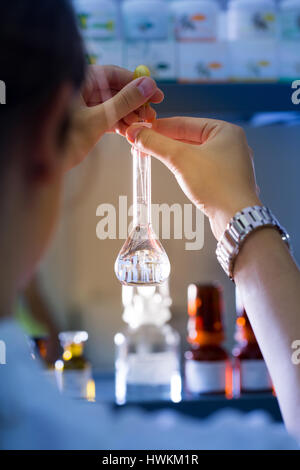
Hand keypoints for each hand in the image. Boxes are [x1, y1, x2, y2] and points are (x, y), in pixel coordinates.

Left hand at [65, 65, 163, 170]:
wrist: (46, 163)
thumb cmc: (63, 138)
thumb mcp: (98, 119)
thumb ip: (124, 101)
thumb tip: (148, 85)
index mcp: (79, 80)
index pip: (114, 75)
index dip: (137, 83)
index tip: (155, 93)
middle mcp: (82, 89)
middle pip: (116, 90)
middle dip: (135, 103)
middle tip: (150, 114)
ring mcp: (84, 105)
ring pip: (114, 105)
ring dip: (129, 116)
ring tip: (142, 125)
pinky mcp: (86, 120)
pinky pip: (108, 117)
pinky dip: (120, 124)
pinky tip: (130, 132)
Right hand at [126, 117, 260, 240]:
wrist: (235, 218)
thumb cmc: (219, 186)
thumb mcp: (180, 159)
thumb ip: (156, 144)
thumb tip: (138, 134)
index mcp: (226, 131)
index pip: (184, 122)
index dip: (158, 127)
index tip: (140, 130)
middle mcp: (230, 145)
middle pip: (188, 137)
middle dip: (164, 141)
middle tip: (142, 144)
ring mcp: (229, 164)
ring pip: (194, 153)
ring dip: (173, 154)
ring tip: (153, 154)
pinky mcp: (225, 182)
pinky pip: (200, 168)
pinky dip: (184, 167)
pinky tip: (174, 170)